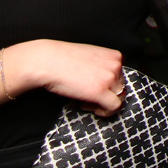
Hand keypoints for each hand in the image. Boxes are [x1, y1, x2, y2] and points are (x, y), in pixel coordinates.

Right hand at [3, 40, 125, 115]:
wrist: (46, 61)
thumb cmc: (62, 59)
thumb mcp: (90, 56)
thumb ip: (102, 66)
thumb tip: (106, 81)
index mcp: (115, 56)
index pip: (121, 76)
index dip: (108, 84)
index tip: (94, 86)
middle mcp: (116, 65)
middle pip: (120, 87)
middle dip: (105, 94)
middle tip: (87, 95)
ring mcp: (110, 78)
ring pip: (118, 98)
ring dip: (103, 102)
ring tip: (85, 100)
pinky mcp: (100, 91)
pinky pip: (114, 107)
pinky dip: (104, 111)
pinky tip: (88, 106)